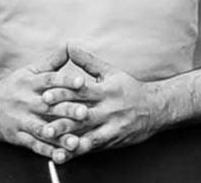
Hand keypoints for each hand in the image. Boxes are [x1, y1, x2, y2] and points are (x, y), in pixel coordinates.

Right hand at [0, 46, 87, 162]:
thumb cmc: (13, 87)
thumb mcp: (29, 71)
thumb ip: (51, 62)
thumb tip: (70, 46)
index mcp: (31, 83)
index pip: (50, 80)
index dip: (66, 80)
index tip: (82, 82)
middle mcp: (26, 101)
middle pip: (48, 106)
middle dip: (67, 110)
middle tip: (84, 113)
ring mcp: (21, 120)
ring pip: (42, 128)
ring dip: (59, 135)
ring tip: (75, 141)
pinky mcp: (17, 136)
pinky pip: (34, 145)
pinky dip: (47, 152)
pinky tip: (61, 156)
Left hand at [39, 45, 160, 157]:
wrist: (155, 109)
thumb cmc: (130, 89)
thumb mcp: (110, 72)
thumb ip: (88, 61)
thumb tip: (70, 46)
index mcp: (105, 91)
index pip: (81, 92)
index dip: (63, 93)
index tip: (45, 95)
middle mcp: (108, 110)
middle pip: (82, 116)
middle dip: (62, 121)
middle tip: (44, 125)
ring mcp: (111, 127)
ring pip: (88, 135)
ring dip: (69, 140)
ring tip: (52, 143)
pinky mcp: (113, 140)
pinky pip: (94, 147)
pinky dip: (79, 151)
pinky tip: (65, 154)